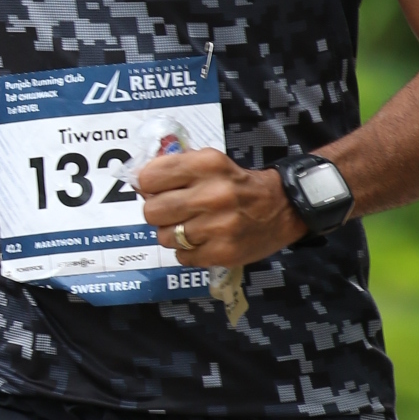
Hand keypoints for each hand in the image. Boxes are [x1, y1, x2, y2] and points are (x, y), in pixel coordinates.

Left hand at [134, 147, 302, 265]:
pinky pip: (182, 257)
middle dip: (158, 213)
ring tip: (191, 226)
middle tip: (173, 211)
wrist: (282, 208)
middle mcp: (212, 195)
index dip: (149, 185)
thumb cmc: (236, 183)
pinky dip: (188, 251)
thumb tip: (136, 183)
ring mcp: (218, 227)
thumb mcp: (209, 163)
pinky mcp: (223, 253)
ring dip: (172, 234)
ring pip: (164, 237)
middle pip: (152, 212)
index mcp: (206, 165)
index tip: (158, 189)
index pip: (149, 178)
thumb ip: (174, 168)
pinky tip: (203, 240)